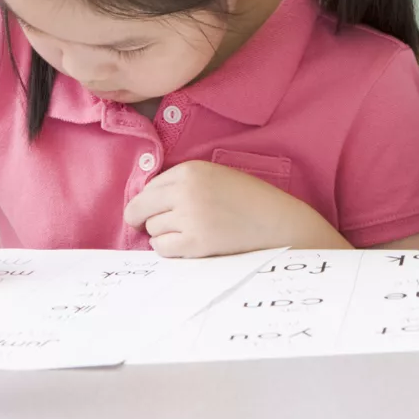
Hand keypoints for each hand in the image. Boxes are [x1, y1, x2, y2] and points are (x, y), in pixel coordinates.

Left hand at [124, 160, 343, 257]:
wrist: (278, 223)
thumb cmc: (249, 201)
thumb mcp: (216, 177)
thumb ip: (183, 184)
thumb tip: (143, 204)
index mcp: (191, 169)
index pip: (149, 186)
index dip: (150, 201)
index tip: (157, 210)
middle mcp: (186, 190)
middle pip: (140, 207)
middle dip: (141, 218)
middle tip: (146, 227)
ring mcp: (190, 216)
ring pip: (152, 228)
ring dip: (163, 234)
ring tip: (189, 233)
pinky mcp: (195, 242)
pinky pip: (161, 248)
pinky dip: (169, 249)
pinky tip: (188, 246)